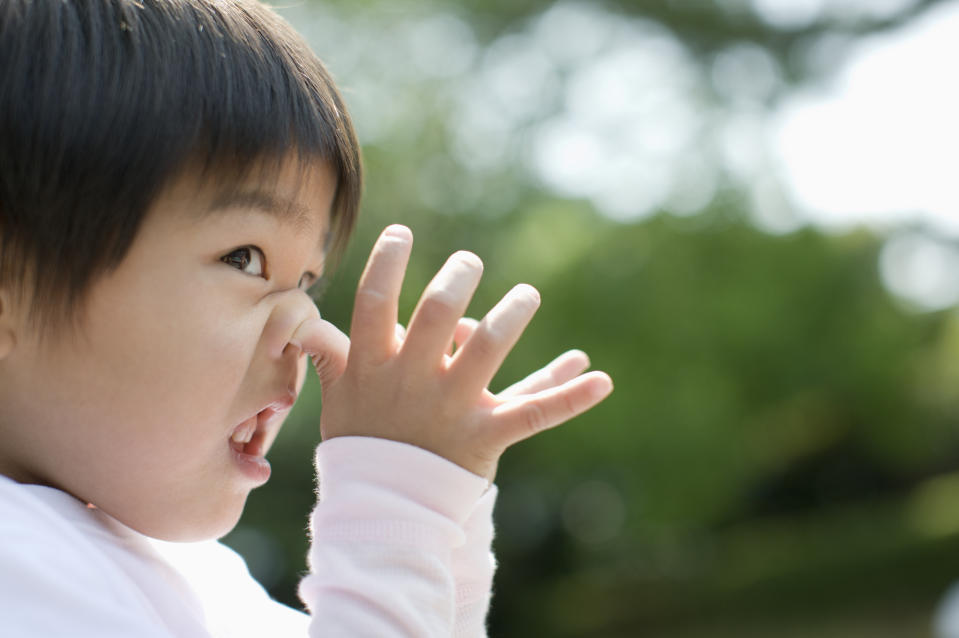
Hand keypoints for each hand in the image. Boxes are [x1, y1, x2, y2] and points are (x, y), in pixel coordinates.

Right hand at [293, 225, 612, 480]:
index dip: (386, 262)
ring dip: (512, 313)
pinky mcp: (487, 433)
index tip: (400, 232)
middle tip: (469, 263)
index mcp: (374, 367)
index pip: (375, 302)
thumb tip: (305, 324)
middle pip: (439, 312)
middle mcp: (414, 381)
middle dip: (458, 277)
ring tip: (527, 295)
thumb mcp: (338, 398)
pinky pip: (533, 411)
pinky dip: (570, 395)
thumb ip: (332, 356)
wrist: (385, 509)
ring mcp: (452, 407)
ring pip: (489, 347)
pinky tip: (601, 379)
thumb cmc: (363, 444)